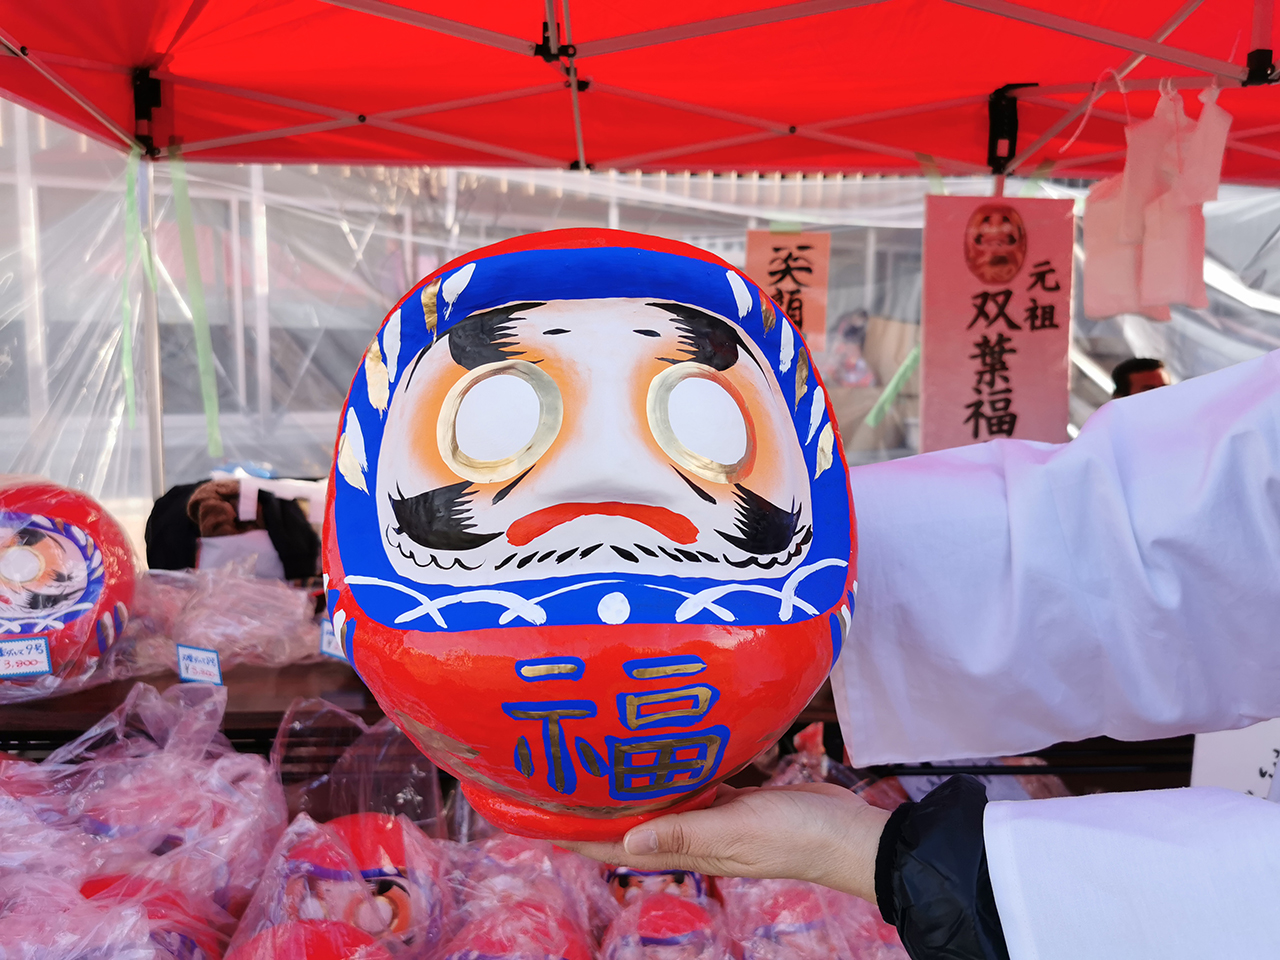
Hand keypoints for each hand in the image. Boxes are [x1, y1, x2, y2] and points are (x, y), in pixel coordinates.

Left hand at [559, 782, 889, 903]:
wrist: (849, 833)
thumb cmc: (795, 836)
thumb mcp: (737, 831)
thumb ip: (684, 833)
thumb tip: (626, 842)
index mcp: (684, 848)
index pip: (613, 845)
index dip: (572, 833)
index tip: (531, 814)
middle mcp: (690, 833)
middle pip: (626, 819)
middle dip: (590, 802)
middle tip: (553, 767)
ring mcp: (711, 813)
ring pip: (656, 797)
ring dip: (626, 782)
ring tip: (591, 752)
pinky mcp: (733, 794)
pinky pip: (690, 780)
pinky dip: (668, 767)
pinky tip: (658, 745)